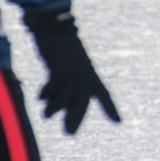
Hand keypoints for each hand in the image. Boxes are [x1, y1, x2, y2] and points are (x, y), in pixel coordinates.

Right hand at [23, 8, 119, 134]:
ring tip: (47, 114)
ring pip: (68, 97)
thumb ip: (65, 88)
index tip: (119, 122)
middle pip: (84, 101)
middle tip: (70, 134)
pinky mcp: (61, 68)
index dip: (110, 108)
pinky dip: (47, 93)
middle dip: (77, 117)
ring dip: (56, 107)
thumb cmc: (61, 48)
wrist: (55, 27)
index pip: (104, 94)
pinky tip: (40, 95)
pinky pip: (54, 87)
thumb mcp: (67, 69)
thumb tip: (57, 111)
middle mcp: (85, 74)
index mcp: (90, 74)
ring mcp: (73, 71)